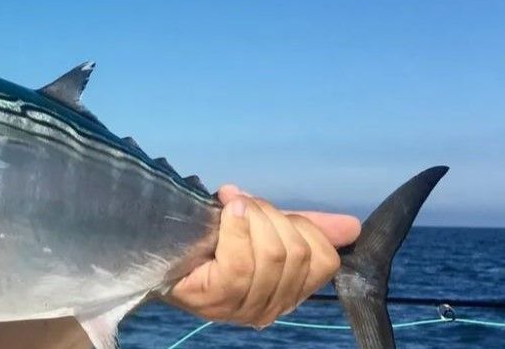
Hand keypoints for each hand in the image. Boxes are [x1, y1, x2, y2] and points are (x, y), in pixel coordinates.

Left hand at [164, 185, 361, 327]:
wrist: (157, 253)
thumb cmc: (210, 241)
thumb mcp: (262, 228)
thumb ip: (306, 228)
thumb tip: (352, 226)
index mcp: (288, 291)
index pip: (324, 260)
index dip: (303, 225)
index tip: (268, 209)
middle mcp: (271, 306)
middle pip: (296, 252)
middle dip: (270, 216)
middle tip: (240, 203)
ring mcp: (244, 307)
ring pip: (273, 255)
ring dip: (252, 217)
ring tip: (230, 206)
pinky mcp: (217, 299)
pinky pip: (242, 262)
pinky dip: (237, 229)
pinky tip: (226, 212)